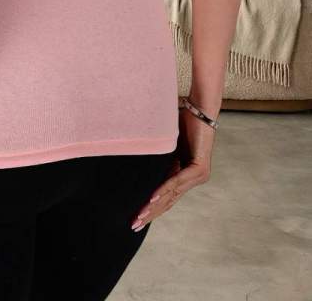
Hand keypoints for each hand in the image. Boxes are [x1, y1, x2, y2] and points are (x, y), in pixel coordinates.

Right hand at [129, 106, 214, 230]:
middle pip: (169, 201)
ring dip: (154, 206)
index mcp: (187, 174)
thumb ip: (161, 159)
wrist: (200, 109)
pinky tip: (151, 199)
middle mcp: (194, 178)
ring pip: (172, 195)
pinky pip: (177, 182)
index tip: (137, 219)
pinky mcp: (200, 169)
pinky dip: (163, 190)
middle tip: (134, 225)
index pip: (168, 197)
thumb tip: (142, 167)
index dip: (152, 209)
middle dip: (150, 214)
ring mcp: (198, 175)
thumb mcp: (168, 145)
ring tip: (140, 216)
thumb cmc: (184, 121)